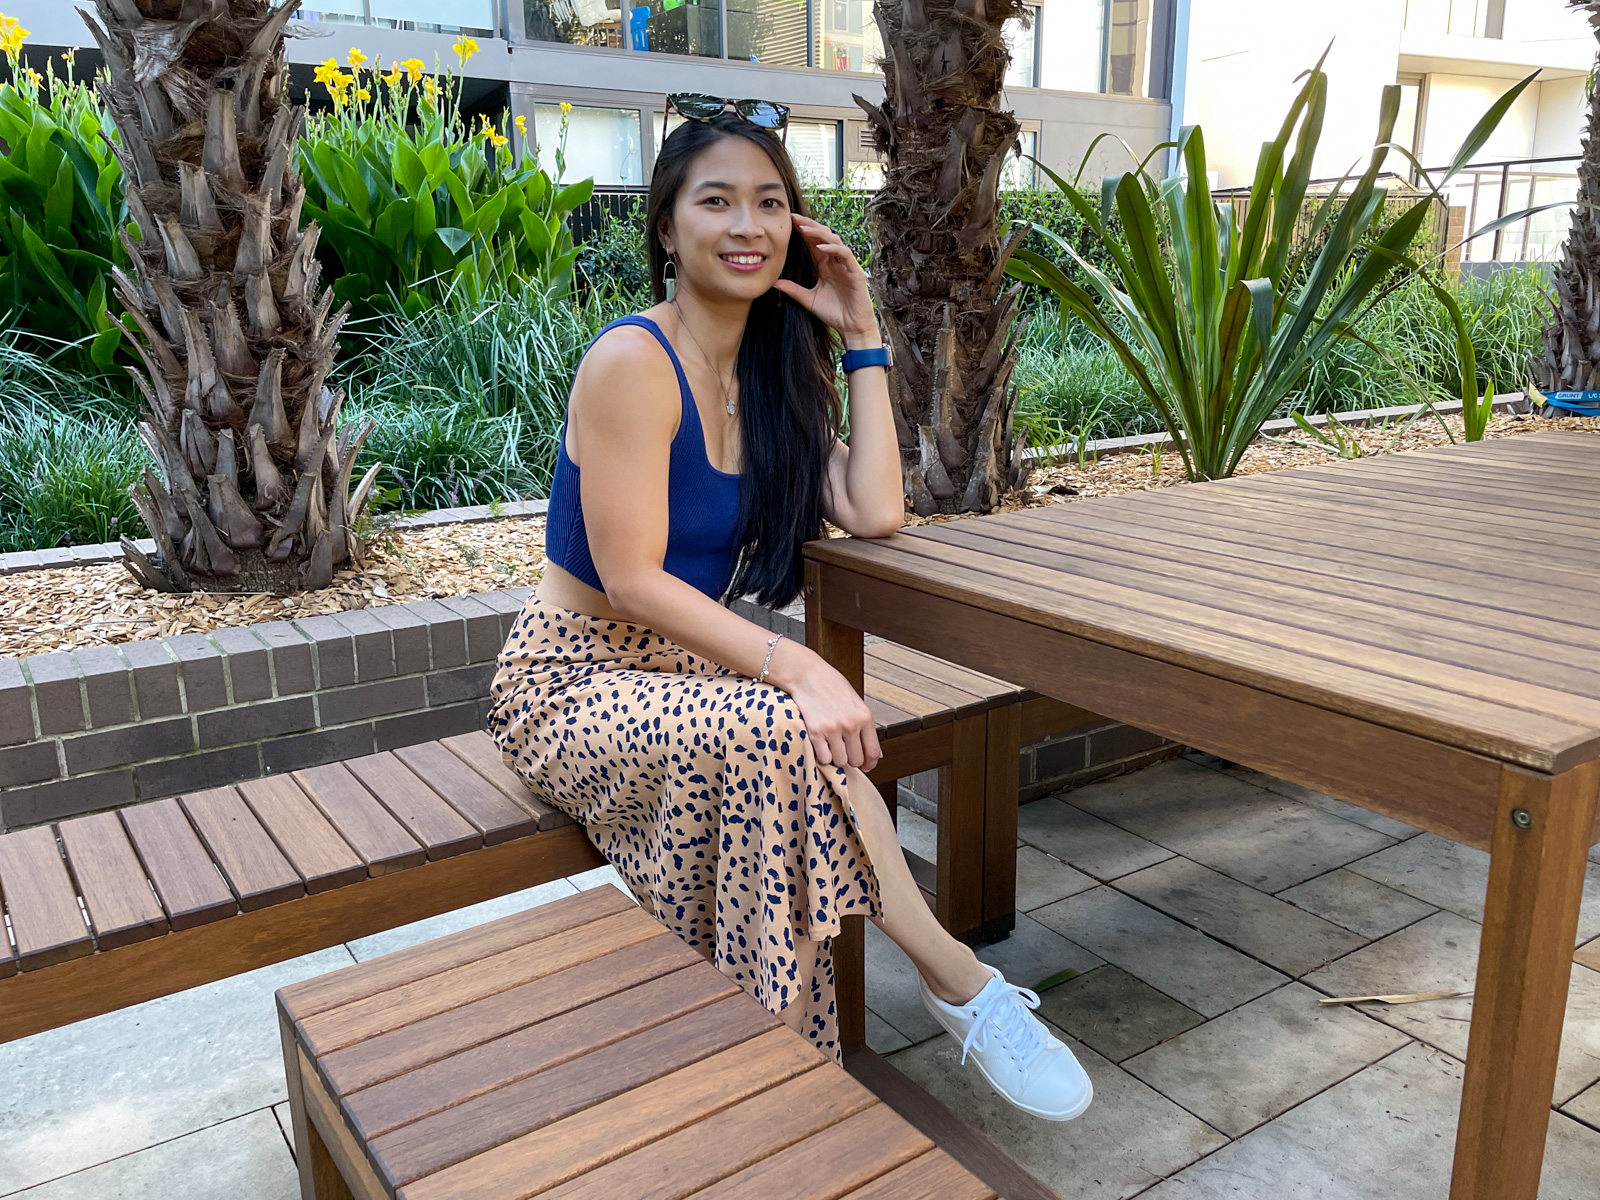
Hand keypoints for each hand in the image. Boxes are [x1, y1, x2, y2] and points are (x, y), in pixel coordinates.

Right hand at [768, 639, 881, 771]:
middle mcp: (851, 724)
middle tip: (845, 753)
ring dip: (836, 758)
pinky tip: (822, 745)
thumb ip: (865, 726)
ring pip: (840, 761)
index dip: (870, 763)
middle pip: (856, 760)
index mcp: (864, 716)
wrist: (807, 675)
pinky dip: (823, 756)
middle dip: (851, 760)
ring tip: (832, 746)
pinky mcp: (815, 732)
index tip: (866, 766)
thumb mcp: (856, 702)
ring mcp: (833, 729)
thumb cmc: (830, 685)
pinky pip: (824, 758)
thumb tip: (874, 752)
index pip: (873, 752)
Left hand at [774, 214, 880, 349]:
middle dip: (809, 226)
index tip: (788, 222)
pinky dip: (833, 249)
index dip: (803, 231)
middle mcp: (835, 262)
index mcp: (825, 266)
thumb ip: (793, 290)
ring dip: (819, 233)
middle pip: (823, 236)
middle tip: (794, 218)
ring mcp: (846, 265)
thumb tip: (774, 283)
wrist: (851, 328)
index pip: (813, 243)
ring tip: (804, 228)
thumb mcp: (808, 299)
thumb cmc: (833, 314)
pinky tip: (820, 248)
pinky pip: (845, 254)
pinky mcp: (855, 272)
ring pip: (834, 241)